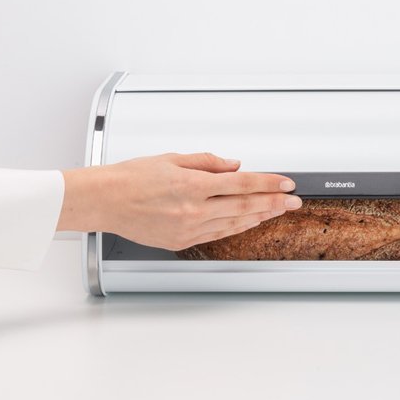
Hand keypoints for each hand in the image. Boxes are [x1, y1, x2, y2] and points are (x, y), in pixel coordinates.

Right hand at [57, 151, 301, 249]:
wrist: (105, 201)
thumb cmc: (132, 177)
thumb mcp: (173, 159)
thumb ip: (207, 162)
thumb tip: (234, 165)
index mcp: (192, 186)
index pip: (242, 184)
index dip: (268, 183)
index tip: (286, 182)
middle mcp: (193, 210)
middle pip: (244, 206)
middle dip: (274, 202)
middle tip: (294, 200)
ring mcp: (188, 229)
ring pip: (234, 224)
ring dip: (259, 217)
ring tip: (277, 210)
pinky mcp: (181, 241)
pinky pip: (217, 234)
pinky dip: (236, 227)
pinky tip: (248, 222)